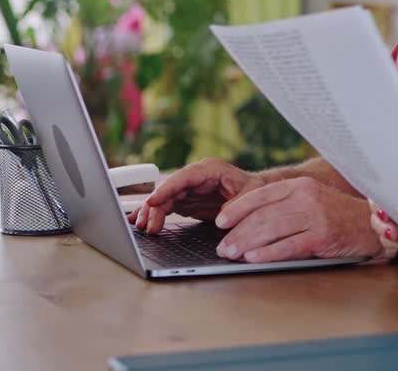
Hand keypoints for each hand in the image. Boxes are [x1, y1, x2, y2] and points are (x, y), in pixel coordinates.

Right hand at [128, 158, 264, 233]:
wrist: (257, 193)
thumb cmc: (255, 189)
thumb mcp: (252, 195)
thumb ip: (237, 203)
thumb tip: (224, 217)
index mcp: (209, 169)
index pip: (183, 177)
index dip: (166, 189)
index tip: (152, 201)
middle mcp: (195, 176)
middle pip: (168, 189)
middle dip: (155, 206)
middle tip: (148, 226)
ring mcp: (188, 188)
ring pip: (163, 198)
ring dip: (151, 212)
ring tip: (142, 228)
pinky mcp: (185, 200)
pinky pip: (166, 206)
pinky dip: (154, 214)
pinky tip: (141, 222)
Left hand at [213, 177, 386, 262]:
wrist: (374, 225)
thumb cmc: (339, 215)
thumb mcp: (312, 200)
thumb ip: (286, 205)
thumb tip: (247, 221)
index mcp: (301, 185)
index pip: (262, 194)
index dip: (238, 208)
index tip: (220, 221)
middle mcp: (307, 197)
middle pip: (263, 215)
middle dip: (238, 232)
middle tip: (222, 246)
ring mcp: (316, 216)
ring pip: (272, 230)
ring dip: (246, 244)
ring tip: (231, 254)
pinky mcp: (323, 236)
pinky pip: (289, 246)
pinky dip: (268, 253)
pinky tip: (253, 259)